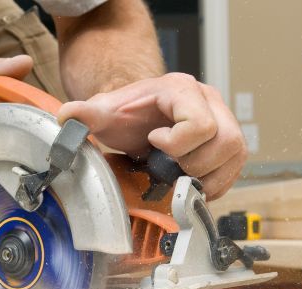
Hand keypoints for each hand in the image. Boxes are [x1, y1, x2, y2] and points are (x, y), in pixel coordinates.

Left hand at [57, 73, 246, 199]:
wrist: (139, 116)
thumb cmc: (125, 115)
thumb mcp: (104, 113)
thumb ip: (86, 114)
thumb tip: (66, 118)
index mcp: (183, 91)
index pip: (201, 123)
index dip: (177, 144)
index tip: (152, 144)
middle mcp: (211, 102)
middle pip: (224, 142)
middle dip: (191, 164)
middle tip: (166, 166)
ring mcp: (225, 122)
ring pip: (234, 156)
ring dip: (206, 176)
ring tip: (178, 176)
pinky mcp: (229, 145)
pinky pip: (235, 169)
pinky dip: (214, 184)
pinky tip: (191, 184)